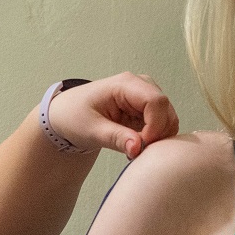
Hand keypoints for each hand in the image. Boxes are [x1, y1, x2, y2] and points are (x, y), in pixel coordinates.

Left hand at [46, 73, 178, 158]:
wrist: (65, 115)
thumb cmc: (74, 116)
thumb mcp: (91, 130)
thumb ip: (115, 138)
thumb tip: (138, 148)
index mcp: (126, 84)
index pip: (156, 102)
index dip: (155, 126)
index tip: (141, 145)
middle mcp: (141, 85)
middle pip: (166, 110)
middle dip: (157, 134)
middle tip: (136, 151)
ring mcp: (145, 97)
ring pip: (168, 119)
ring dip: (156, 138)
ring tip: (133, 149)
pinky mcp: (146, 110)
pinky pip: (161, 125)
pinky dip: (153, 138)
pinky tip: (134, 145)